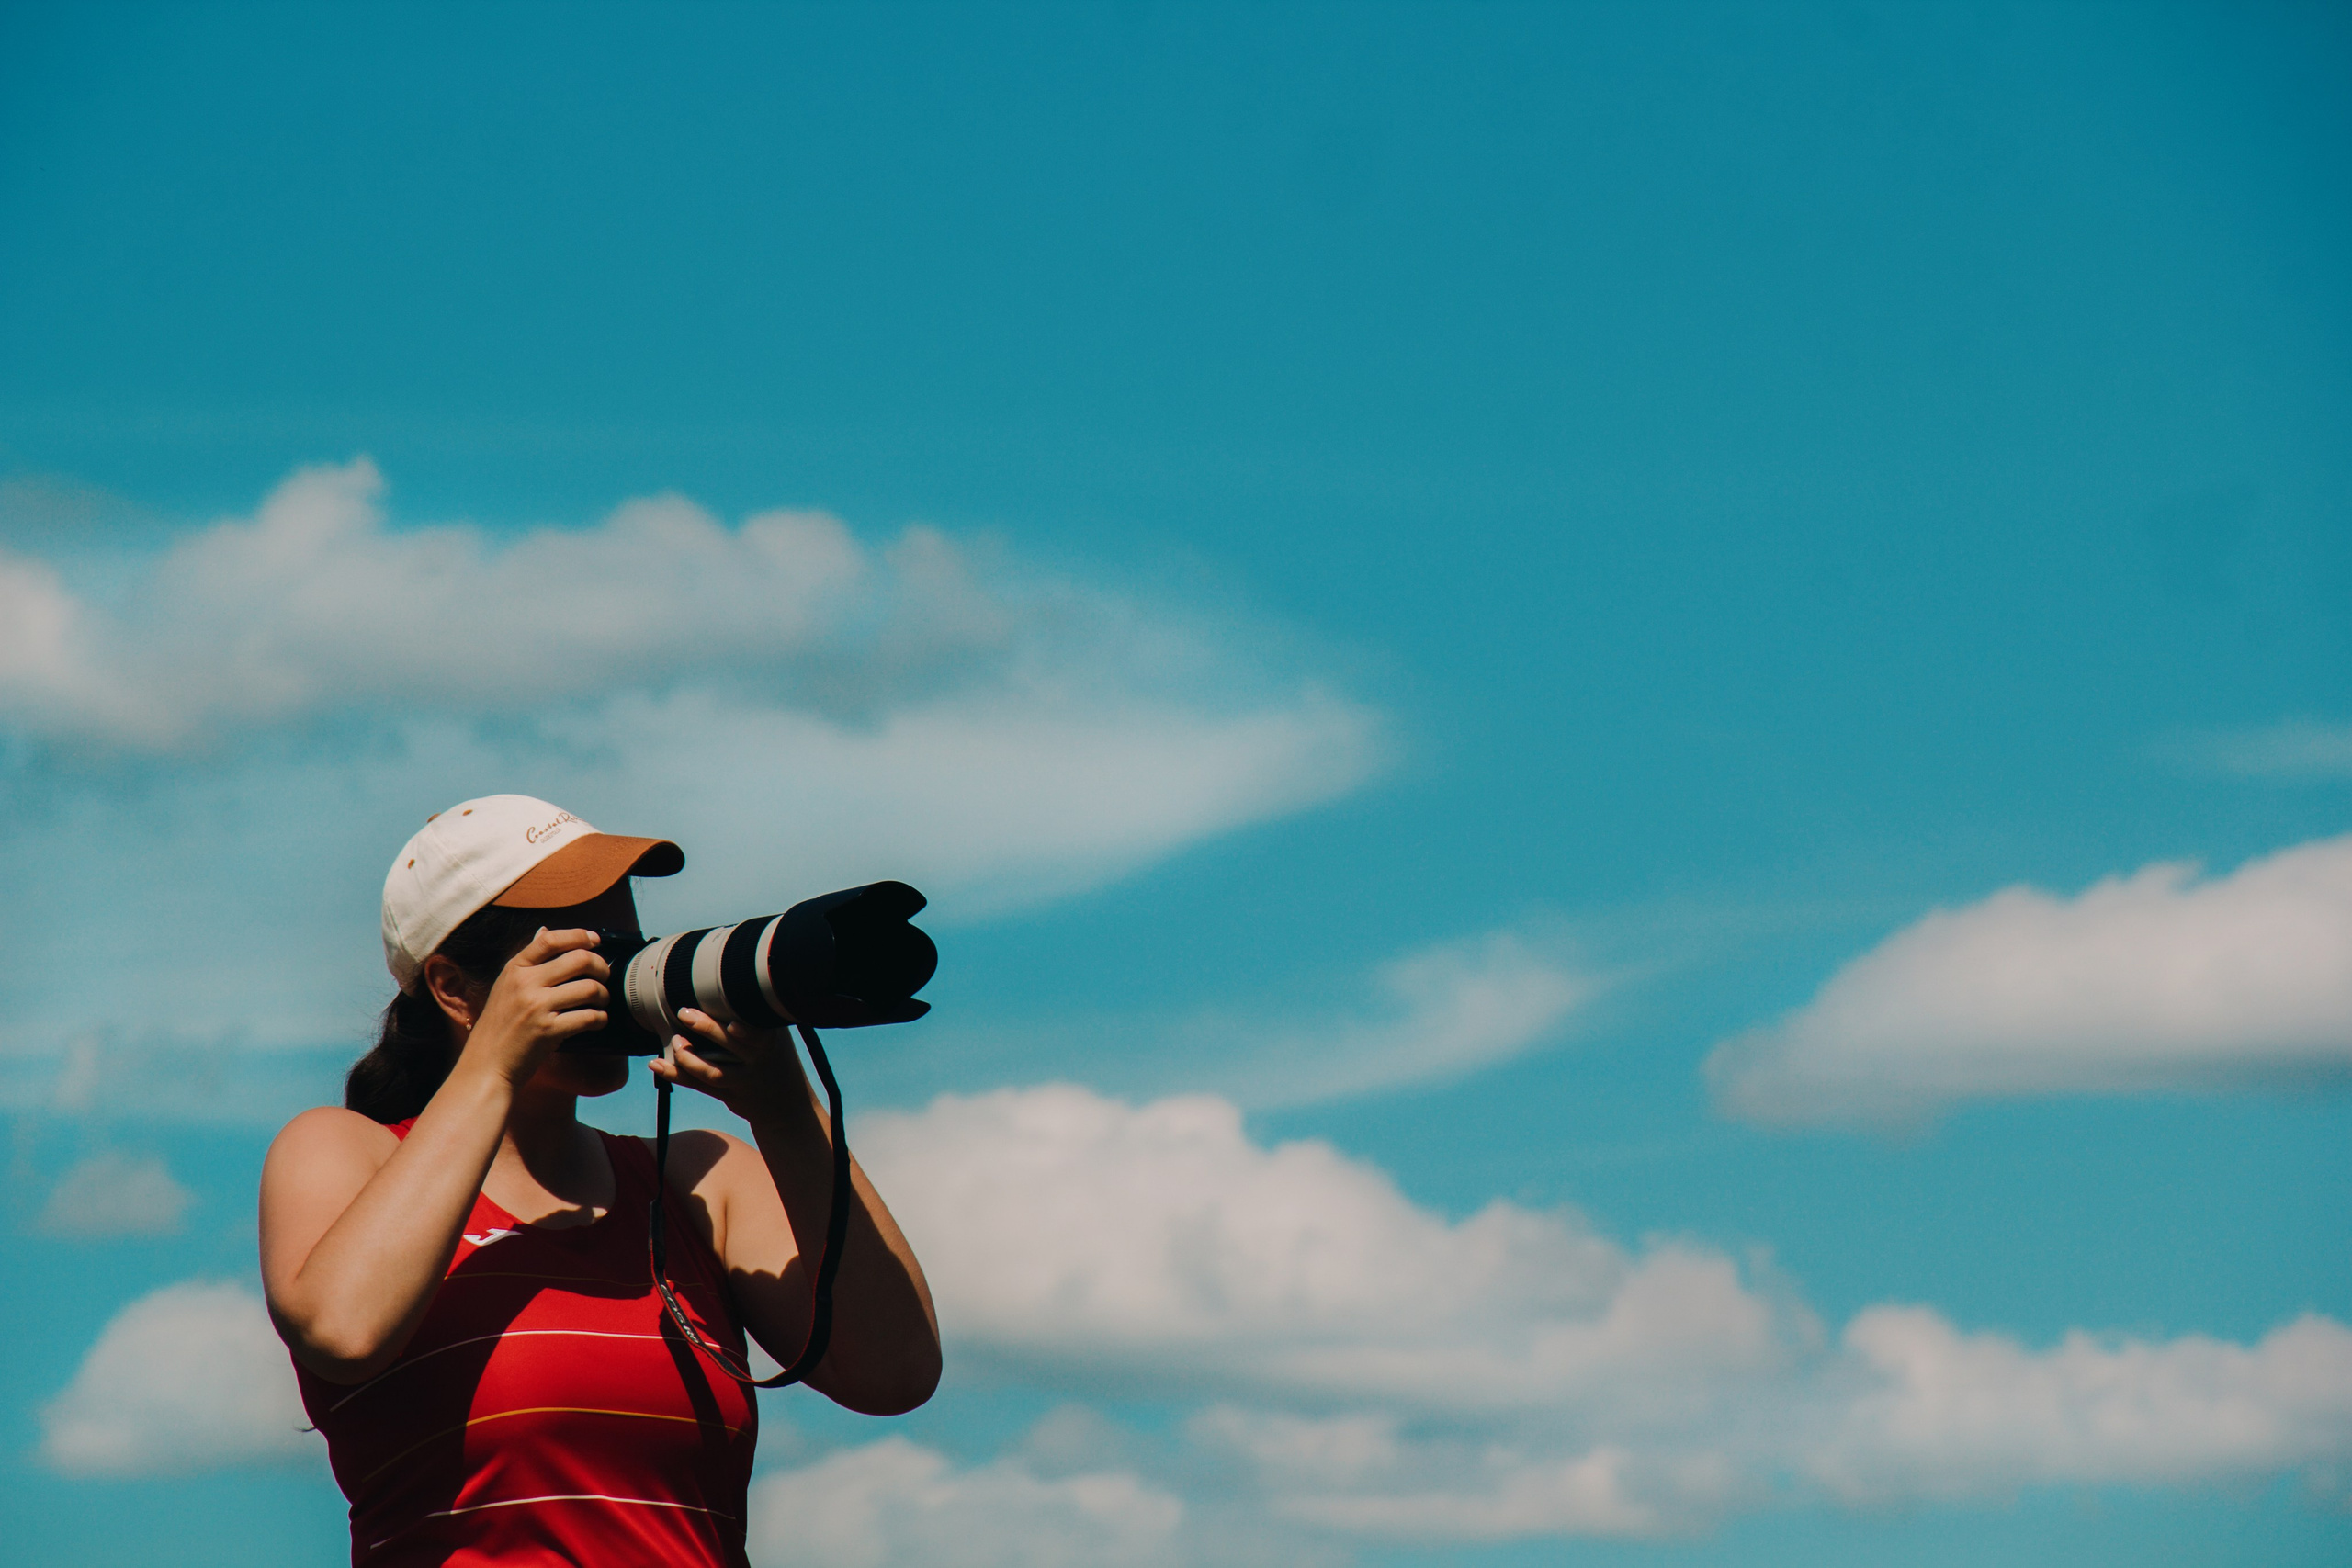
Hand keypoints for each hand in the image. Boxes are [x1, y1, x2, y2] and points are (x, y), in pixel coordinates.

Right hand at [455, 928, 609, 1085]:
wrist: (486, 1065)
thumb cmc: (500, 1026)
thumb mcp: (506, 986)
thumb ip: (528, 962)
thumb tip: (544, 930)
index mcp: (515, 969)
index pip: (550, 939)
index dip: (579, 936)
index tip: (595, 940)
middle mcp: (525, 984)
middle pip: (579, 960)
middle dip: (601, 967)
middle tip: (604, 977)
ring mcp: (537, 1007)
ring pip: (590, 988)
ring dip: (603, 995)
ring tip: (601, 1001)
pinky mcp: (548, 1031)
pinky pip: (589, 1017)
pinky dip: (600, 1018)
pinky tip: (597, 1020)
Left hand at [649, 1008, 812, 1125]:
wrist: (786, 1104)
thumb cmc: (776, 1057)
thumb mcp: (777, 1035)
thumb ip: (756, 1018)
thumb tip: (728, 984)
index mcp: (769, 1041)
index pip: (757, 1033)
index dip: (745, 1031)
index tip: (731, 1024)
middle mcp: (756, 1060)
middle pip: (732, 1046)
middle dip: (708, 1029)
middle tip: (684, 1013)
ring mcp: (742, 1079)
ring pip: (713, 1072)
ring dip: (690, 1059)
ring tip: (676, 1042)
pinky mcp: (727, 1094)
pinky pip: (699, 1085)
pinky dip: (676, 1074)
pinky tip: (657, 1064)